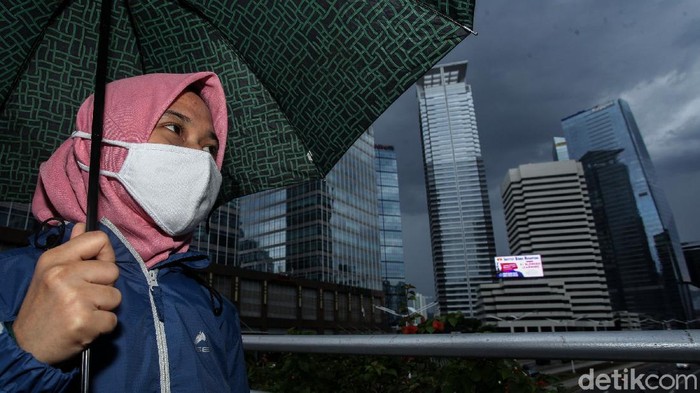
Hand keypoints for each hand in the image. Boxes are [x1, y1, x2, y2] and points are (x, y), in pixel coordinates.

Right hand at [13, 223, 120, 364]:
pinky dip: (102, 327)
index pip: (99, 240)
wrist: (26, 346)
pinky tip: (84, 327)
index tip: (96, 270)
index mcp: (55, 259)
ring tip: (82, 313)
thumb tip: (83, 225)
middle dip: (104, 286)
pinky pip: (113, 319)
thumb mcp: (49, 272)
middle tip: (84, 299)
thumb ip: (71, 250)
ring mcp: (74, 298)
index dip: (105, 255)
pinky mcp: (84, 321)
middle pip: (112, 270)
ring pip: (115, 296)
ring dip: (103, 308)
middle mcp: (63, 274)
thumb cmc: (43, 307)